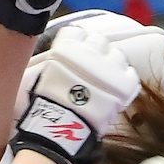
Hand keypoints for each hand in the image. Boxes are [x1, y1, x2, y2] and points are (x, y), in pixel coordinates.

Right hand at [9, 28, 141, 163]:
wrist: (59, 131)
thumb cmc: (40, 110)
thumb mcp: (32, 79)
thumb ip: (41, 66)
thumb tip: (43, 64)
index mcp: (66, 46)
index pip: (77, 33)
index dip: (77, 45)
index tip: (75, 57)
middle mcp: (89, 50)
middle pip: (99, 41)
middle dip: (96, 54)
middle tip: (91, 73)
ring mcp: (109, 66)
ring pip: (117, 56)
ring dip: (112, 67)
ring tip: (105, 84)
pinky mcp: (123, 84)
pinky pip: (131, 75)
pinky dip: (125, 82)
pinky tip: (117, 92)